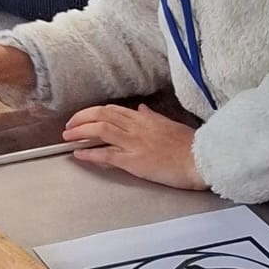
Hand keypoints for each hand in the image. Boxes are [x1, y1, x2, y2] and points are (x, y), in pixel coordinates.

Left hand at [64, 104, 204, 188]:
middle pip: (101, 116)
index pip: (112, 110)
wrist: (201, 160)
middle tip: (69, 126)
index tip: (82, 116)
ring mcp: (134, 143)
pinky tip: (79, 154)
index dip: (93, 112)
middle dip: (81, 119)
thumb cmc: (190, 146)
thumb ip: (152, 117)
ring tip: (67, 137)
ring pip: (100, 130)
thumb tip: (141, 108)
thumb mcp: (170, 124)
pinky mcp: (134, 160)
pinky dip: (89, 153)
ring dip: (80, 133)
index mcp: (144, 118)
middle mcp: (136, 127)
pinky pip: (106, 154)